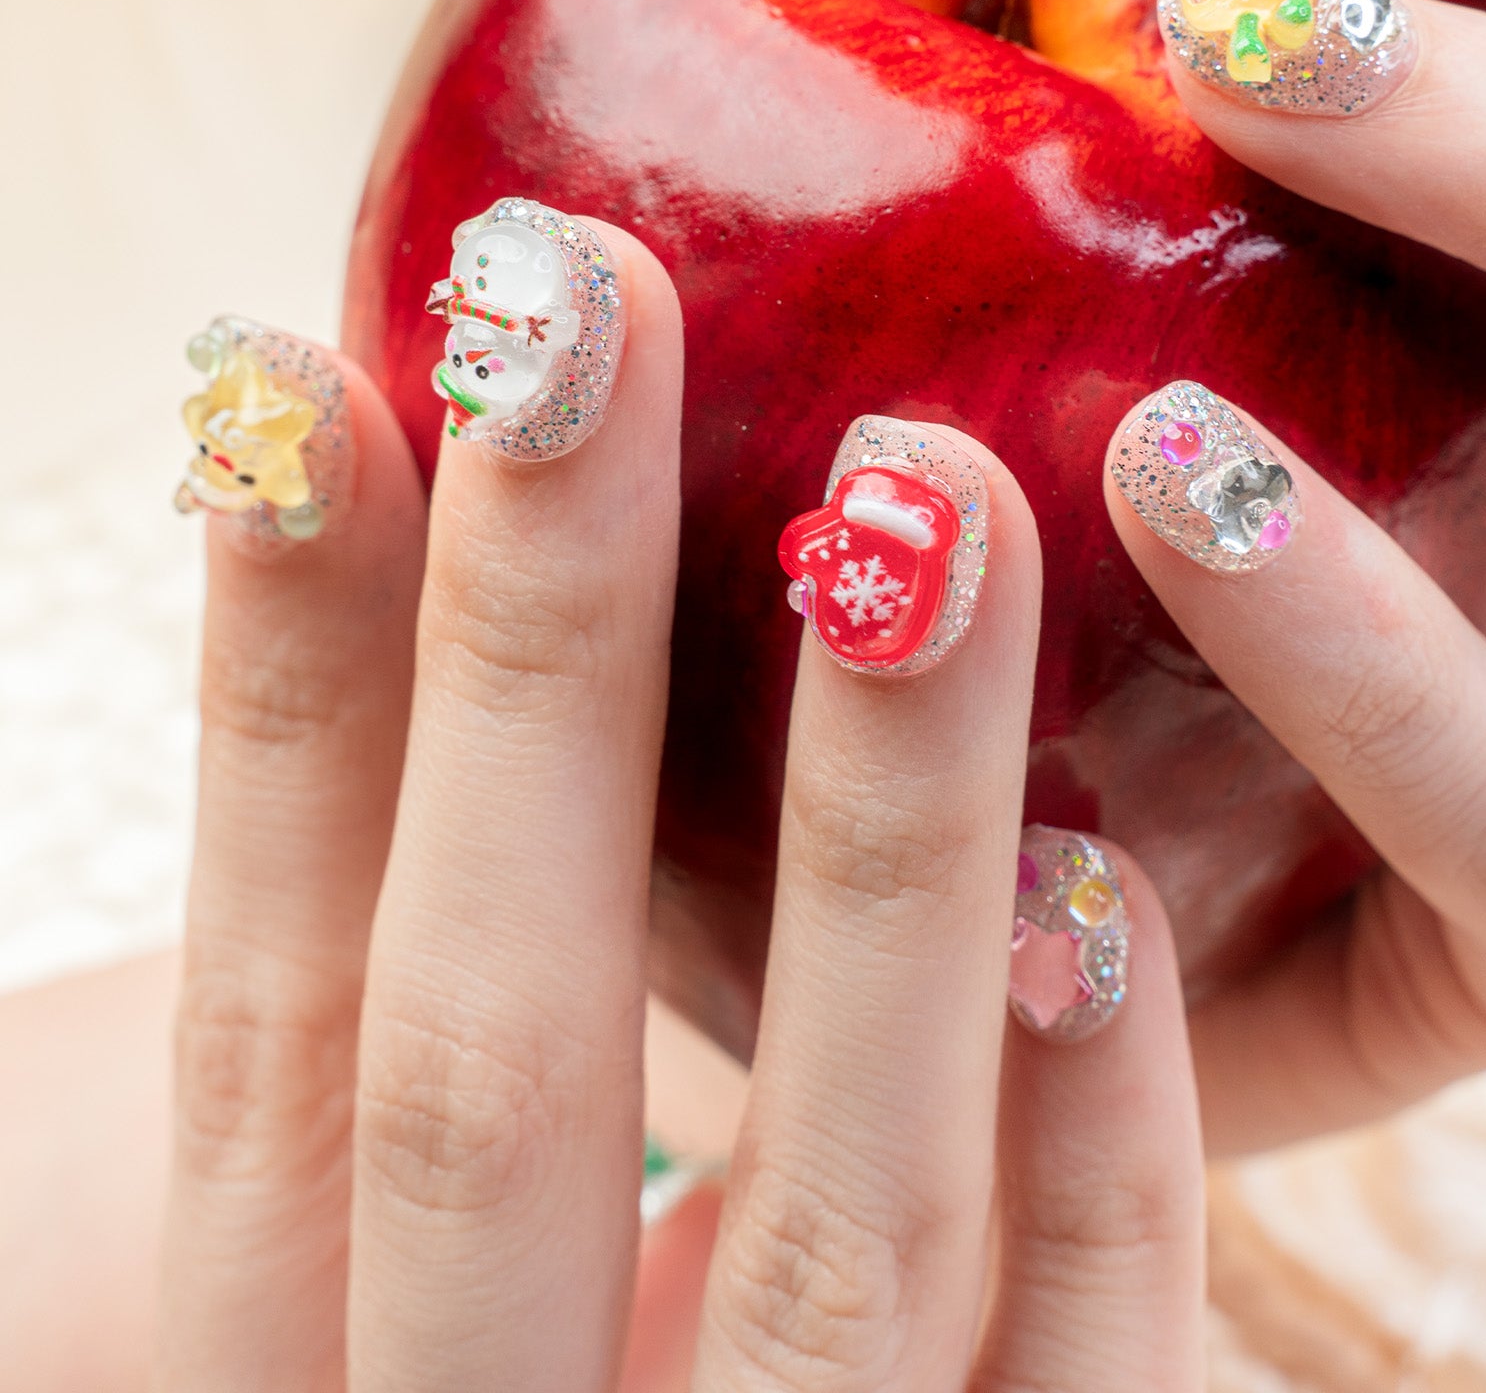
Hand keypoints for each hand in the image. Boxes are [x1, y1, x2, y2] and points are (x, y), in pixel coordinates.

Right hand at [157, 223, 1204, 1389]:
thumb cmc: (442, 1378)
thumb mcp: (353, 1260)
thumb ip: (380, 1038)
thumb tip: (336, 588)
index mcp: (288, 1373)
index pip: (264, 1005)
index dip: (263, 689)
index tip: (283, 370)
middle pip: (494, 1059)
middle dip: (528, 670)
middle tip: (579, 310)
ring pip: (830, 1216)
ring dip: (882, 848)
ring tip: (918, 503)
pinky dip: (1098, 1162)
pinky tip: (1111, 892)